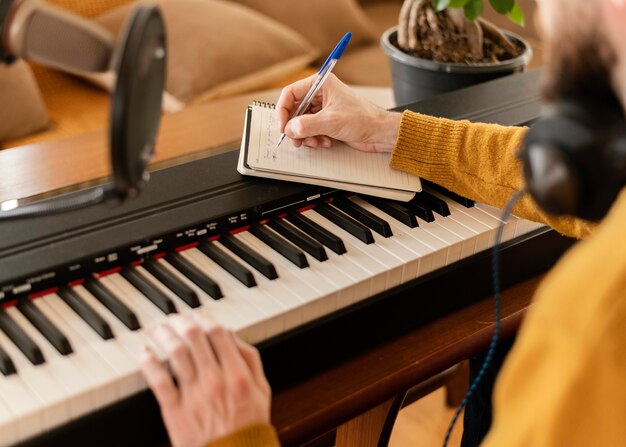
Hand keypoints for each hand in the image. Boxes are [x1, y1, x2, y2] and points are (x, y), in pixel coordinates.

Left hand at [139, 314, 270, 446]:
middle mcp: (215, 380)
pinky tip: (144, 352)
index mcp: (238, 374)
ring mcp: (193, 395)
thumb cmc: (248, 427)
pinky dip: (149, 362)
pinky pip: (158, 381)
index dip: (205, 318)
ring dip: (165, 336)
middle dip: (182, 322)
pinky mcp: (175, 411)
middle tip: (175, 318)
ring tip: (159, 329)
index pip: (218, 333)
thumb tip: (234, 336)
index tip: (198, 314)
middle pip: (194, 338)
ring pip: (175, 353)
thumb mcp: (262, 390)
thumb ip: (250, 360)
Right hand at [276, 73, 400, 152]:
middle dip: (295, 127)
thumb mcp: (331, 121)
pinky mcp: (327, 122)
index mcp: (321, 84)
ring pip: (301, 122)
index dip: (283, 110)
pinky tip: (325, 142)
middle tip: (296, 140)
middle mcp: (320, 94)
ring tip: (315, 142)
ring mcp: (323, 109)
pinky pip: (311, 130)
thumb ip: (306, 125)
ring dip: (305, 135)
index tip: (283, 126)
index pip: (291, 93)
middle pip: (294, 110)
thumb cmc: (364, 119)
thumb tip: (290, 128)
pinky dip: (314, 138)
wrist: (380, 133)